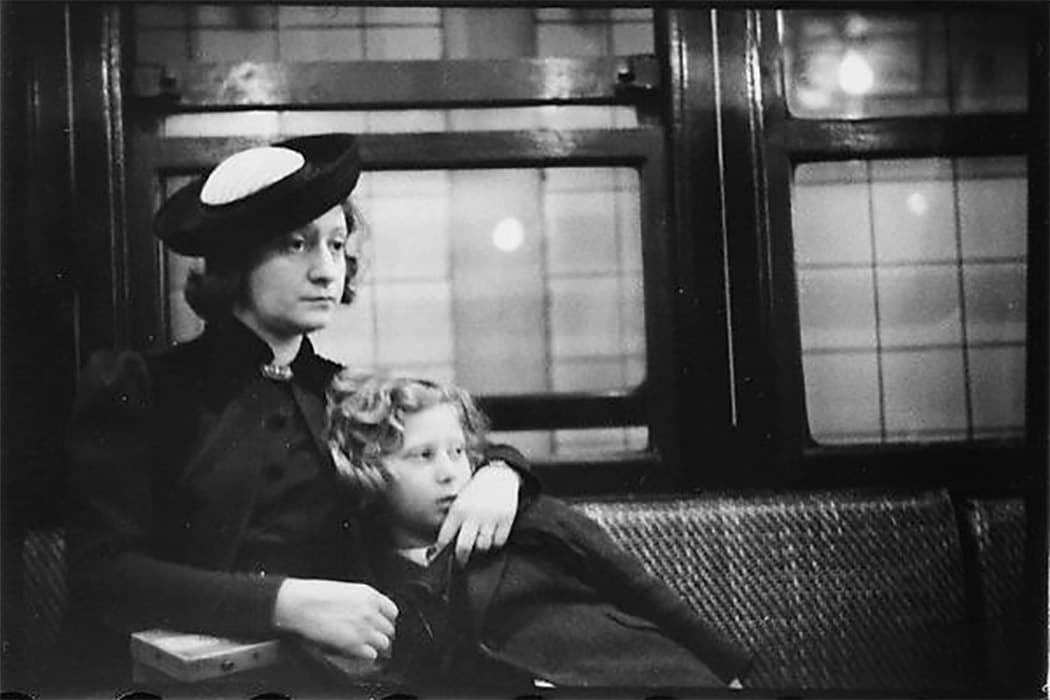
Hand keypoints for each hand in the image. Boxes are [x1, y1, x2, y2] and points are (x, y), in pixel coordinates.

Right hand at [273, 578, 397, 659]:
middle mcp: (370, 611)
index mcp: (369, 595)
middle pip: (389, 629)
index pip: (392, 612)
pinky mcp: (353, 644)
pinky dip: (365, 655)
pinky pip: (371, 655)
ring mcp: (363, 628)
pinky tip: (355, 650)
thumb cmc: (316, 595)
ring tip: (362, 645)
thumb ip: (364, 601)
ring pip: (384, 643)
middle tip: (370, 637)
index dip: (386, 619)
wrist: (299, 604)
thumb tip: (373, 613)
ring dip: (374, 645)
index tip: (380, 624)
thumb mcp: (347, 590)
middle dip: (380, 633)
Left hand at [435, 461, 520, 564]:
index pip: (445, 537)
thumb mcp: (460, 501)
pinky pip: (499, 541)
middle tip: (461, 561)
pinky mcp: (506, 519)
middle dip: (461, 558)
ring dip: (480, 548)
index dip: (442, 548)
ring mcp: (491, 517)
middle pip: (464, 547)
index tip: (442, 553)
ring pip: (483, 546)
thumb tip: (445, 544)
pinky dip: (495, 543)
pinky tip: (492, 537)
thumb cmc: (476, 491)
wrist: (499, 475)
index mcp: (458, 509)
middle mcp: (473, 515)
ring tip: (479, 545)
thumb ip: (453, 520)